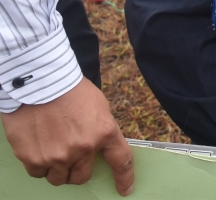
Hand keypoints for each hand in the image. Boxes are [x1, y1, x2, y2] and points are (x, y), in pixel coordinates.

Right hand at [0, 78, 133, 194]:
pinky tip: (38, 146)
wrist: (38, 83)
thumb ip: (101, 130)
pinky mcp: (33, 159)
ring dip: (57, 169)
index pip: (121, 161)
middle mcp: (82, 148)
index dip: (124, 179)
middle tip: (70, 157)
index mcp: (104, 132)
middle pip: (81, 177)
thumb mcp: (99, 107)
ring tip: (52, 148)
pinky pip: (38, 173)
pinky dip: (39, 164)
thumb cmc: (70, 90)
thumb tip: (100, 148)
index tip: (125, 190)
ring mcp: (57, 156)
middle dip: (77, 170)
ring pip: (58, 178)